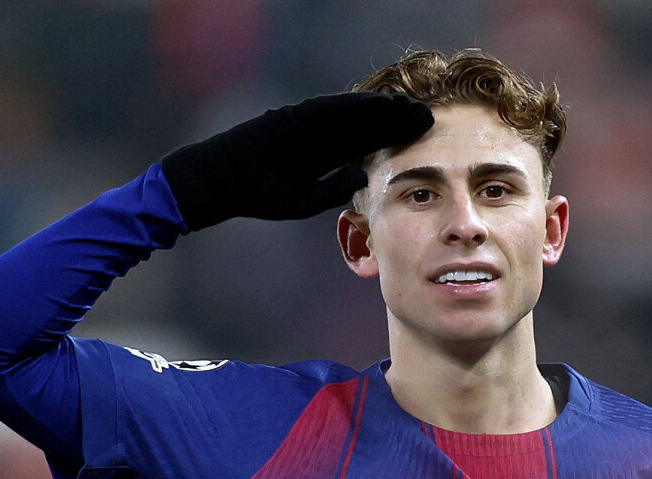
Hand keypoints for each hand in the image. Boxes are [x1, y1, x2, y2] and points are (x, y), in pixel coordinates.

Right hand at [161, 92, 432, 229]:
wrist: (223, 182)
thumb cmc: (259, 195)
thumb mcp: (304, 200)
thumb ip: (333, 189)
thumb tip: (361, 181)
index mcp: (323, 158)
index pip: (365, 147)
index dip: (393, 142)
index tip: (421, 140)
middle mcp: (319, 137)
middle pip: (365, 127)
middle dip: (394, 122)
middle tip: (427, 118)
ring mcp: (307, 124)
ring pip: (351, 115)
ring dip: (381, 111)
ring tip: (410, 108)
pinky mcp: (294, 115)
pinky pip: (329, 109)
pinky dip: (354, 106)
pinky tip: (380, 105)